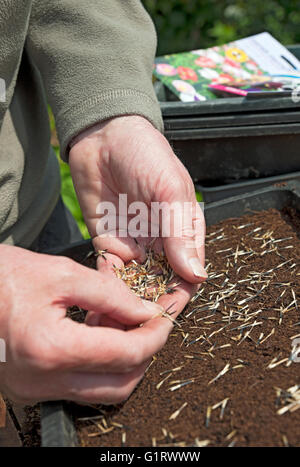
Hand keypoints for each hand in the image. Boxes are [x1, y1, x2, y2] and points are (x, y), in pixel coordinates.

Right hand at [0, 245, 187, 403]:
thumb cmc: (2, 276)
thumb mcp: (61, 273)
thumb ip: (110, 294)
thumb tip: (145, 310)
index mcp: (52, 348)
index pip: (126, 354)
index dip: (155, 334)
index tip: (166, 315)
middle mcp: (42, 381)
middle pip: (120, 384)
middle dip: (145, 353)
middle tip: (151, 322)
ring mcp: (34, 390)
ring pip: (101, 391)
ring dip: (123, 360)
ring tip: (122, 322)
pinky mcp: (29, 388)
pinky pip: (78, 385)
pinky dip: (98, 364)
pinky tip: (97, 331)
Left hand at [69, 116, 206, 319]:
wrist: (102, 135)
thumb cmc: (145, 154)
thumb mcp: (170, 190)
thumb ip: (180, 233)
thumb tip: (196, 274)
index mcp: (184, 231)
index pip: (187, 272)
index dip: (179, 295)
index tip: (166, 314)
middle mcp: (161, 243)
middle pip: (161, 285)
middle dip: (151, 306)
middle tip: (136, 327)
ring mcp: (134, 244)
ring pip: (135, 284)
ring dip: (126, 303)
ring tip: (115, 322)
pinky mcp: (108, 243)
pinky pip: (110, 272)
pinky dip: (107, 287)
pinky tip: (101, 301)